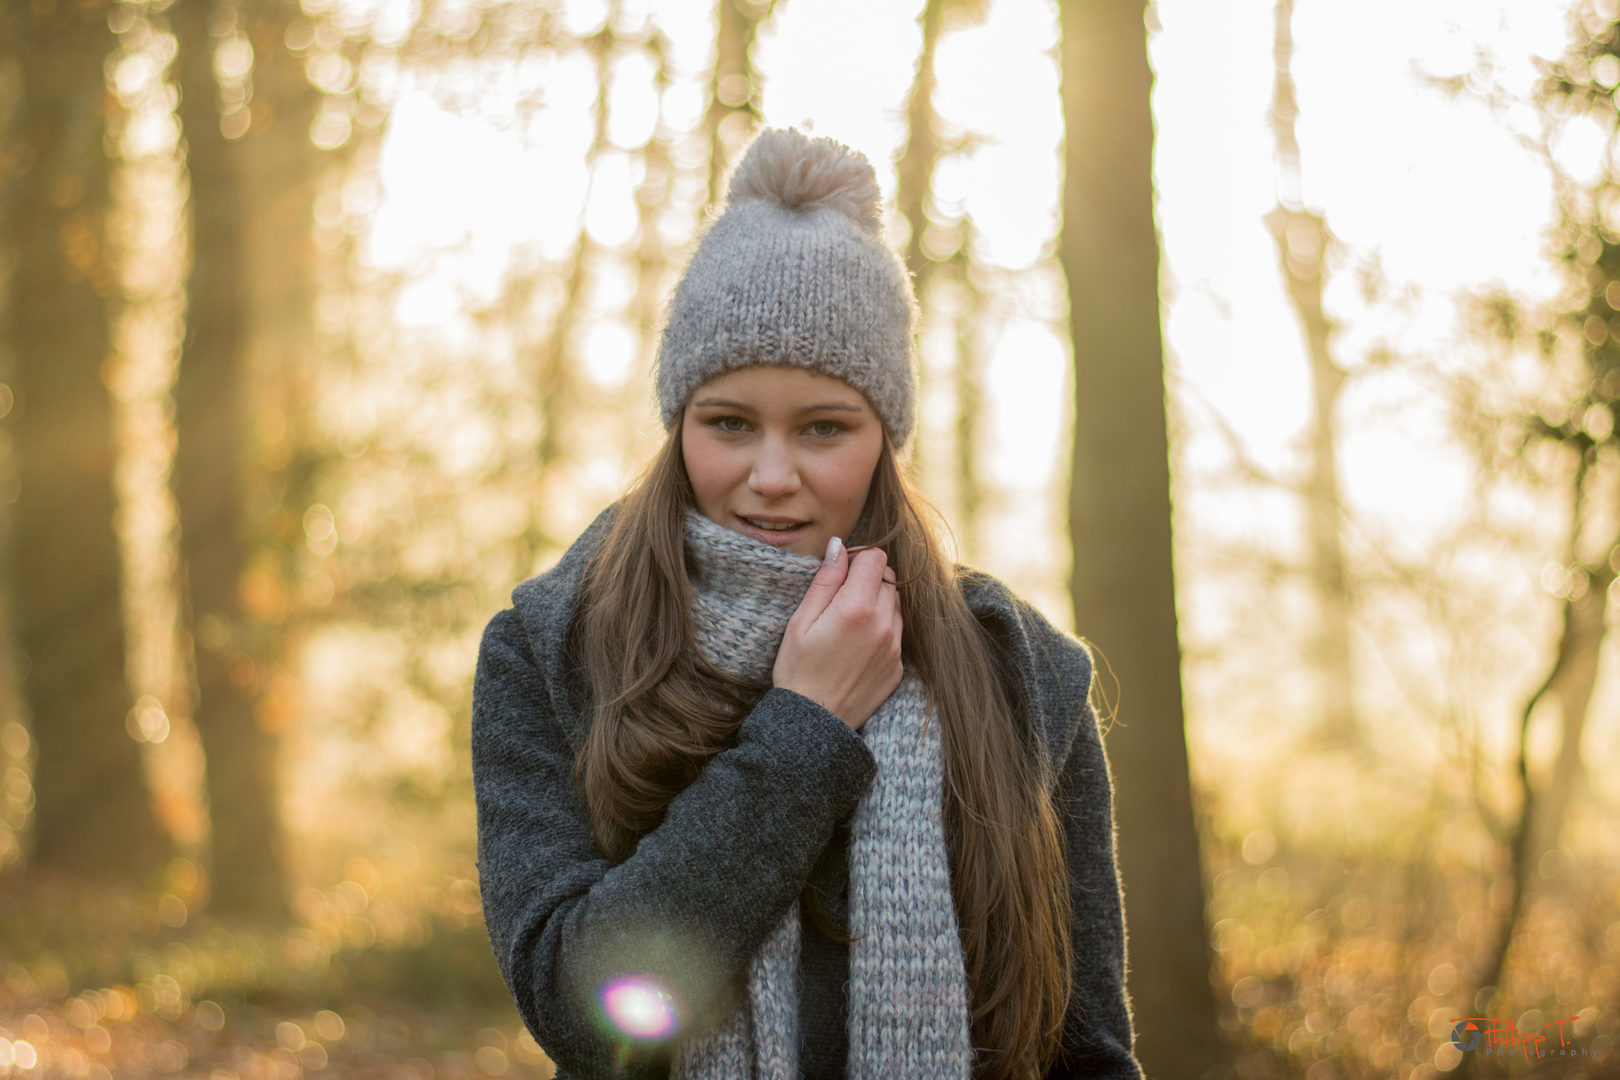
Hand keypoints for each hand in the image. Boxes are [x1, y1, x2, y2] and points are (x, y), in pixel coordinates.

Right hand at [773, 537, 903, 729]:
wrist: (814, 724)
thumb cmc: (798, 671)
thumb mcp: (801, 621)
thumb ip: (825, 580)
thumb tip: (839, 547)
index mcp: (856, 608)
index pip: (876, 557)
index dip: (857, 558)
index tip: (841, 572)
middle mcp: (883, 624)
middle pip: (888, 578)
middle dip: (867, 580)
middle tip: (840, 599)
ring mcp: (894, 647)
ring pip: (895, 604)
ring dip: (877, 604)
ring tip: (848, 624)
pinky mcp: (898, 666)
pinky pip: (896, 633)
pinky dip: (881, 629)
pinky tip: (856, 646)